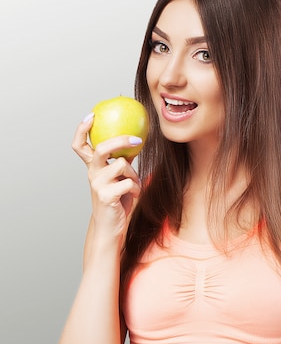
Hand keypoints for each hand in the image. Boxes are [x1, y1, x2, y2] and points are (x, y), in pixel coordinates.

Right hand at [72, 113, 141, 238]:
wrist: (111, 228)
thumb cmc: (117, 202)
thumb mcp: (119, 178)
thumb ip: (123, 161)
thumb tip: (135, 140)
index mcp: (93, 168)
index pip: (80, 145)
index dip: (82, 129)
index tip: (91, 115)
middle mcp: (92, 174)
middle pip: (102, 149)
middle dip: (120, 140)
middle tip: (136, 139)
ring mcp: (97, 184)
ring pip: (122, 165)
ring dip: (134, 174)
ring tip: (134, 185)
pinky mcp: (106, 195)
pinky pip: (128, 182)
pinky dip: (136, 188)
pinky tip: (134, 194)